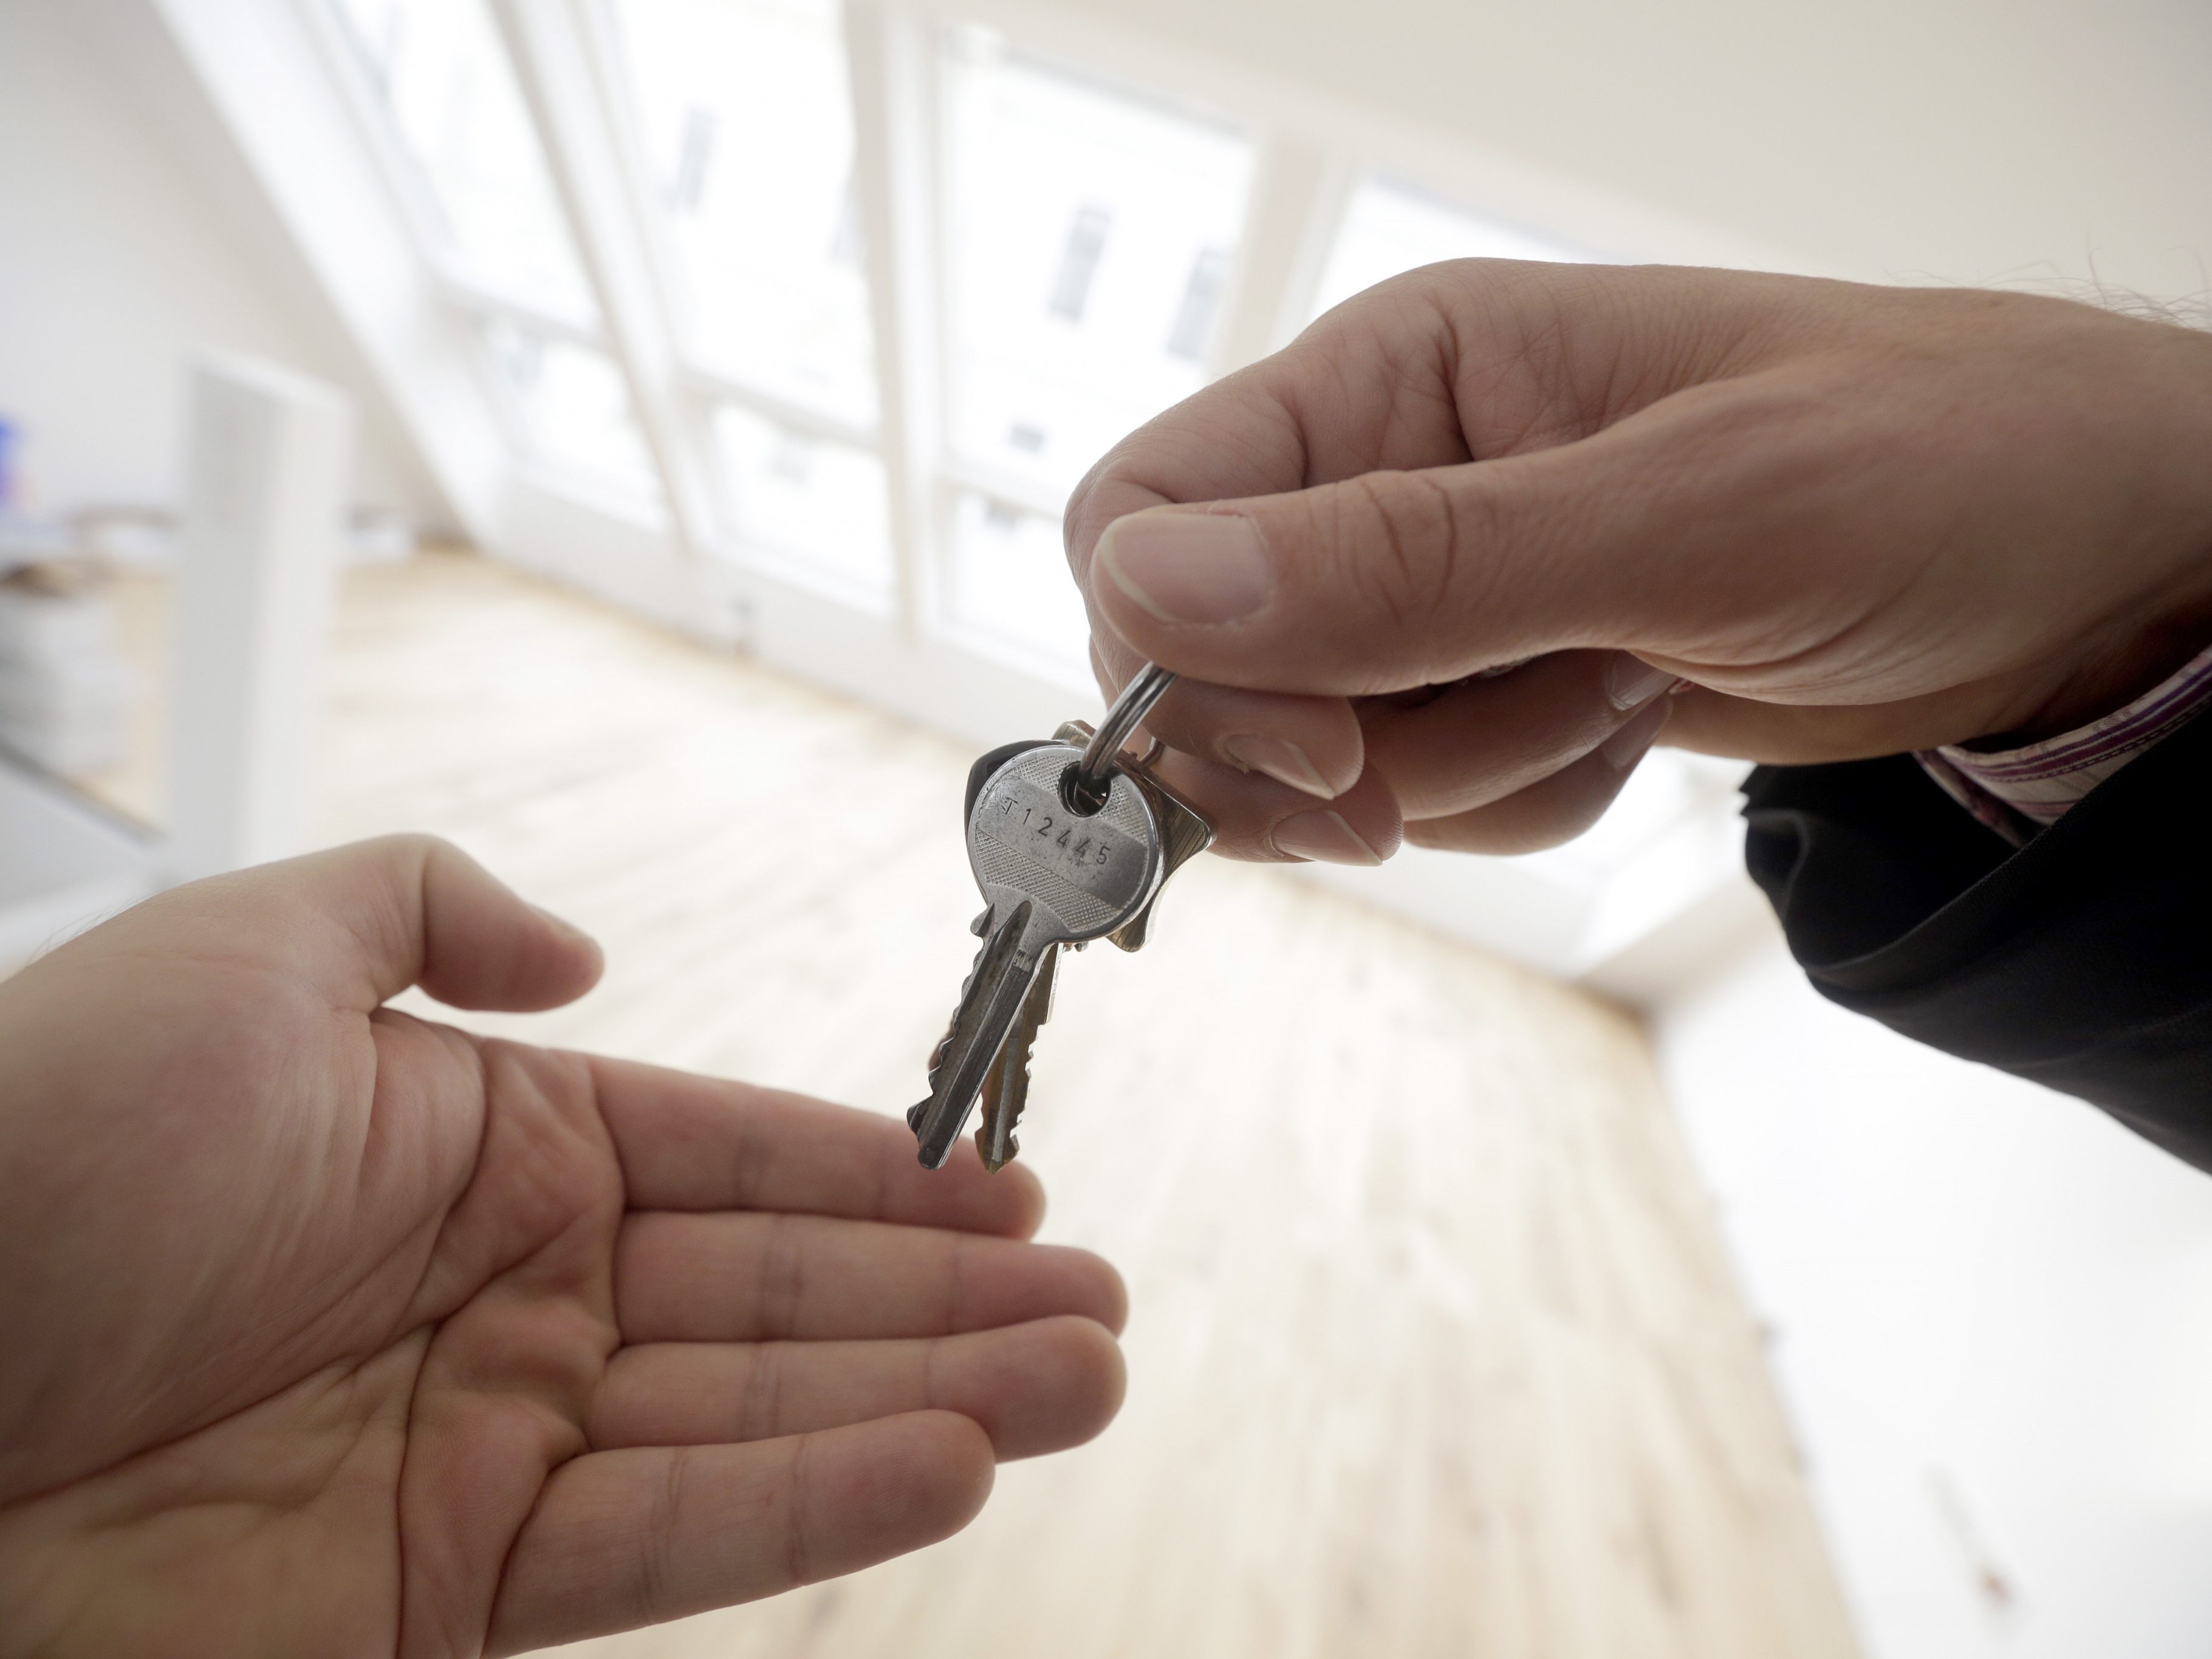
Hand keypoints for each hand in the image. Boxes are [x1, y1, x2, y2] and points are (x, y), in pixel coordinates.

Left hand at [0, 838, 1124, 1657]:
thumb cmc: (36, 1141)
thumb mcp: (253, 945)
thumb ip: (431, 905)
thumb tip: (580, 951)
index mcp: (483, 1145)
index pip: (731, 1160)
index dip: (875, 1178)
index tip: (1005, 1184)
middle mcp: (513, 1300)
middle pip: (779, 1301)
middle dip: (952, 1300)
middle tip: (1106, 1303)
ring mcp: (492, 1451)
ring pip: (761, 1423)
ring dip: (938, 1400)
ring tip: (1090, 1379)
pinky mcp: (455, 1596)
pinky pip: (676, 1539)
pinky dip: (822, 1500)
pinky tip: (954, 1460)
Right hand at [1066, 264, 2211, 854]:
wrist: (2090, 562)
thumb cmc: (1937, 464)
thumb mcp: (1681, 510)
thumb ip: (1412, 562)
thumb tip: (1156, 593)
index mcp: (1400, 374)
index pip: (1149, 513)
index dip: (1183, 657)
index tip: (1325, 755)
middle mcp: (1394, 476)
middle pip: (1213, 661)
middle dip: (1334, 749)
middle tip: (1447, 775)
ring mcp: (1447, 592)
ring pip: (1323, 752)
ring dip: (1468, 772)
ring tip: (1624, 691)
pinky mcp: (1501, 682)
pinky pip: (1425, 795)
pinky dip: (1521, 798)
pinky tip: (1635, 726)